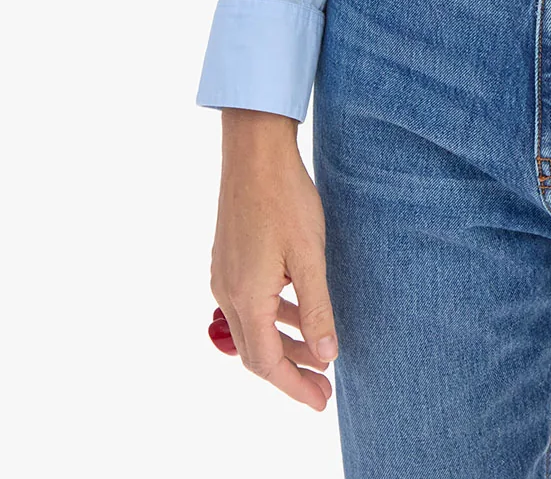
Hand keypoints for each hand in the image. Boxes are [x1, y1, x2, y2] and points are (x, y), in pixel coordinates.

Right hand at [210, 110, 337, 410]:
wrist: (254, 151)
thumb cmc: (285, 198)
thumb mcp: (309, 256)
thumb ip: (317, 308)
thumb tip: (326, 355)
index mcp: (247, 297)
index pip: (268, 363)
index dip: (295, 386)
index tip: (322, 400)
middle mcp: (228, 291)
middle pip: (256, 352)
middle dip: (290, 372)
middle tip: (323, 387)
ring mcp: (225, 274)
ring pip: (253, 328)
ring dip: (284, 343)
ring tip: (317, 352)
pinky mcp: (229, 258)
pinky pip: (250, 304)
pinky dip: (275, 316)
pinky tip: (298, 308)